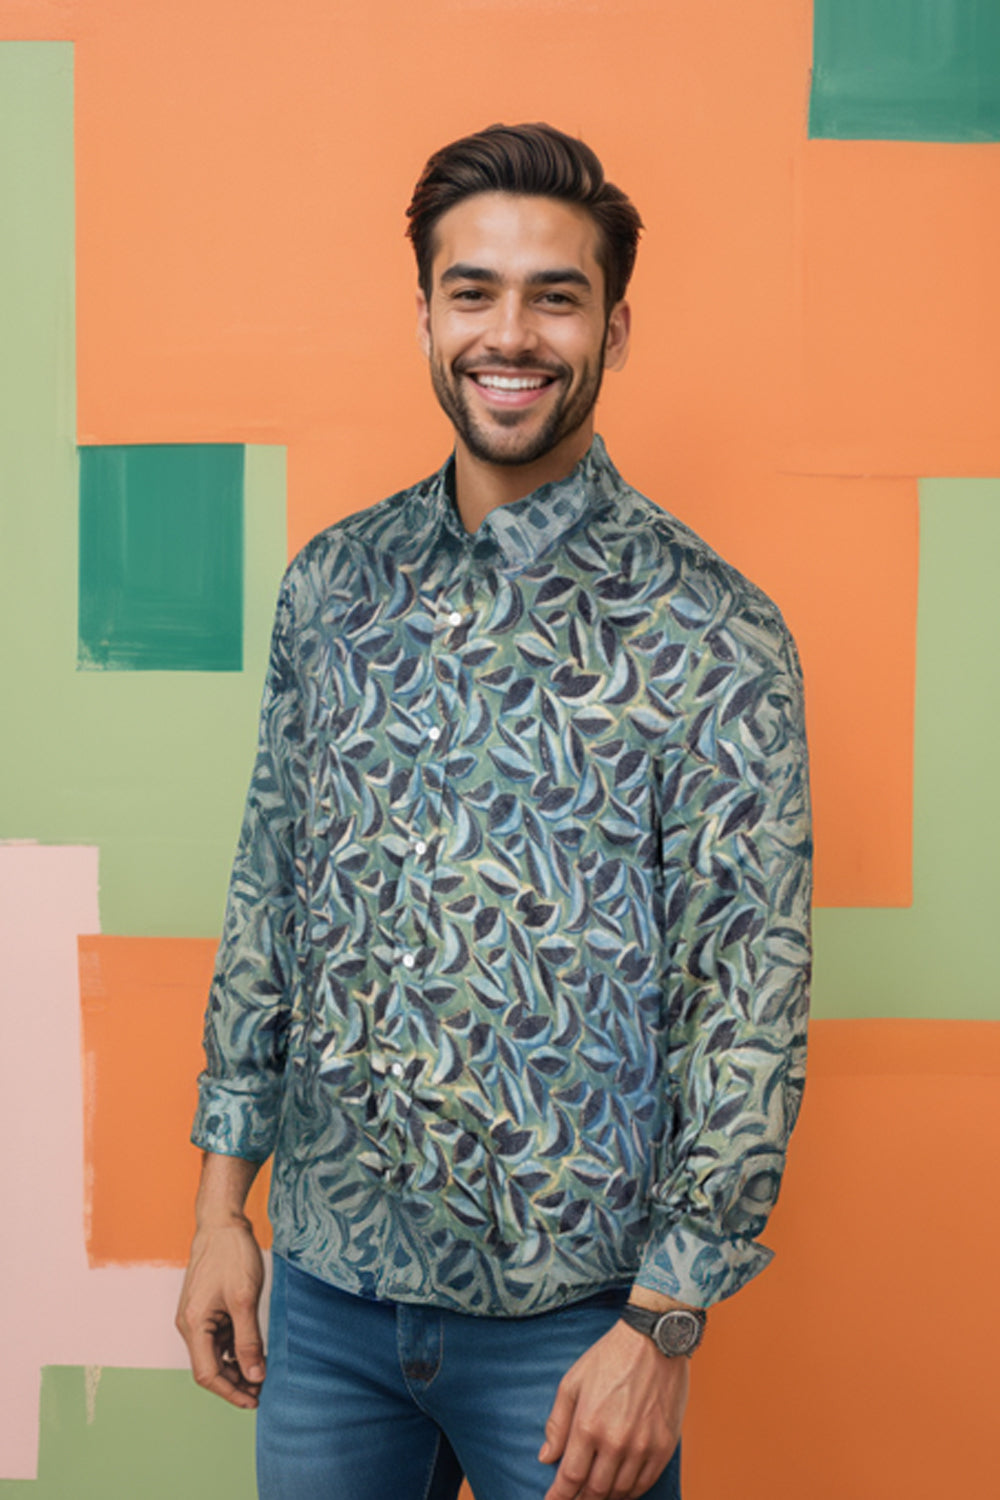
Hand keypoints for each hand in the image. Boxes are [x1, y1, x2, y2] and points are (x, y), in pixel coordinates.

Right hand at [175, 1218, 265, 1408]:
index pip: (207, 1373)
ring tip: (263, 1373)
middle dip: (236, 1382)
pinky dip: (236, 1348)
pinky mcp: (207, 1308)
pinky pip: (219, 1337)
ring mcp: (198, 1316)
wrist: (222, 1222)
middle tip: (263, 1390)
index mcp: (193, 1324)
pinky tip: (255, 1351)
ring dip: (237, 1366)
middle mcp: (190, 1324)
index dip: (231, 1392)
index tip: (255, 1401)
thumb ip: (248, 1340)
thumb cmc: (231, 1255)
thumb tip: (255, 1376)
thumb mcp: (245, 1299)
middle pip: (210, 1367)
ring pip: (216, 1354)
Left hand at [539, 1319, 688, 1499]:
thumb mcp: (572, 1382)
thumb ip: (558, 1423)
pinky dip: (631, 1492)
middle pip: (595, 1490)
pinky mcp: (664, 1446)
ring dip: (605, 1498)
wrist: (653, 1341)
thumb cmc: (609, 1357)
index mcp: (588, 1425)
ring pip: (621, 1491)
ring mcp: (643, 1446)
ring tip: (595, 1496)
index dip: (559, 1497)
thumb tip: (546, 1457)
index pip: (570, 1478)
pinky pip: (645, 1483)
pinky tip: (621, 1490)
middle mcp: (616, 1441)